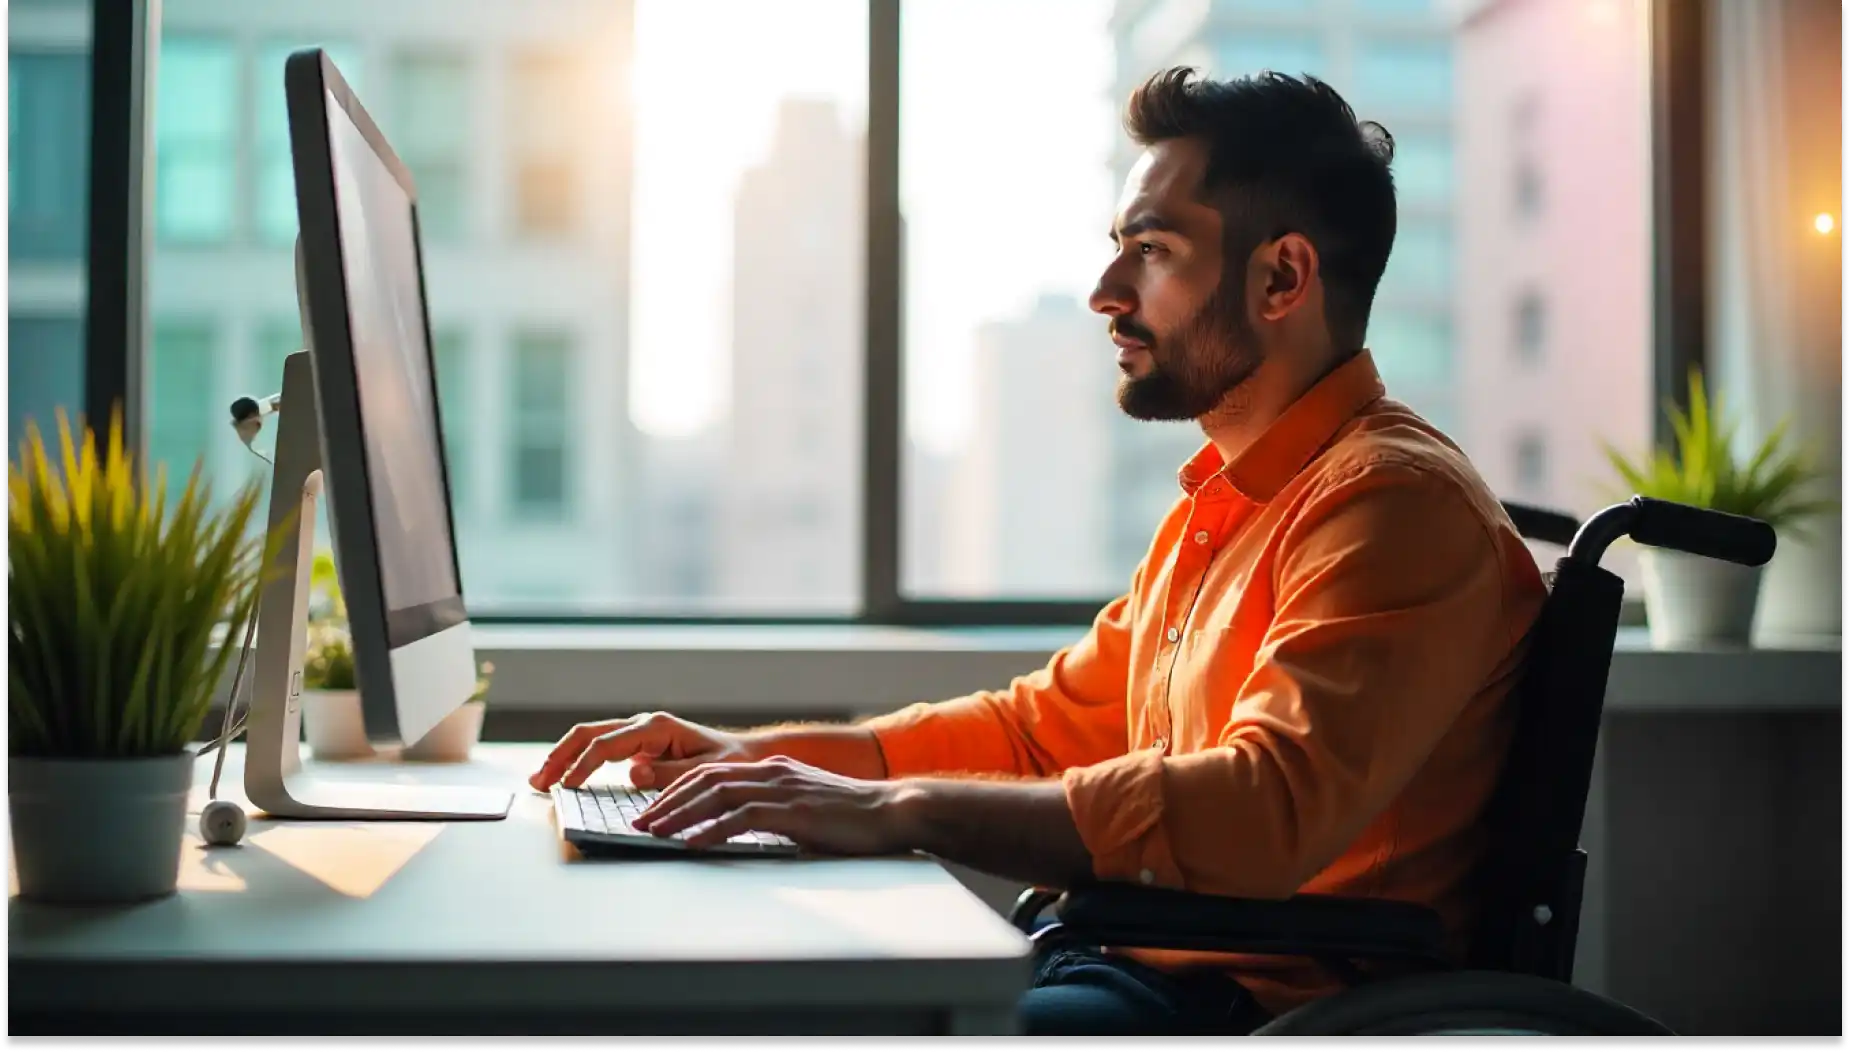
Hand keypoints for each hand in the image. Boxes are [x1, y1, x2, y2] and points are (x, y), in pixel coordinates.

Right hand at [528, 712, 754, 791]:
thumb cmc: (729, 763)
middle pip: (589, 733)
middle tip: (538, 782)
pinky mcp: (638, 744)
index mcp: (657, 727)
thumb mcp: (706, 772)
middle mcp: (644, 724)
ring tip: (541, 780)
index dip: (583, 765)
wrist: (744, 755)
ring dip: (564, 756)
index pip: (607, 745)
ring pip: (590, 737)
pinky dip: (579, 759)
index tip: (566, 786)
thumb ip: (670, 773)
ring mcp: (639, 733)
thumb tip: (633, 774)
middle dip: (560, 756)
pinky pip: (601, 747)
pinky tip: (564, 776)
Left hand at [636, 755, 918, 855]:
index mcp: (772, 769)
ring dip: (680, 815)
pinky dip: (712, 830)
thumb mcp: (803, 809)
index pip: (712, 773)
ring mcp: (781, 789)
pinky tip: (692, 843)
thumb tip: (740, 833)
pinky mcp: (792, 810)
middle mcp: (771, 772)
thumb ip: (772, 814)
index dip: (678, 790)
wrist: (891, 811)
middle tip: (640, 821)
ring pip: (716, 795)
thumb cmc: (850, 818)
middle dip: (667, 800)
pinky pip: (741, 819)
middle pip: (705, 780)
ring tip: (653, 832)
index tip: (654, 809)